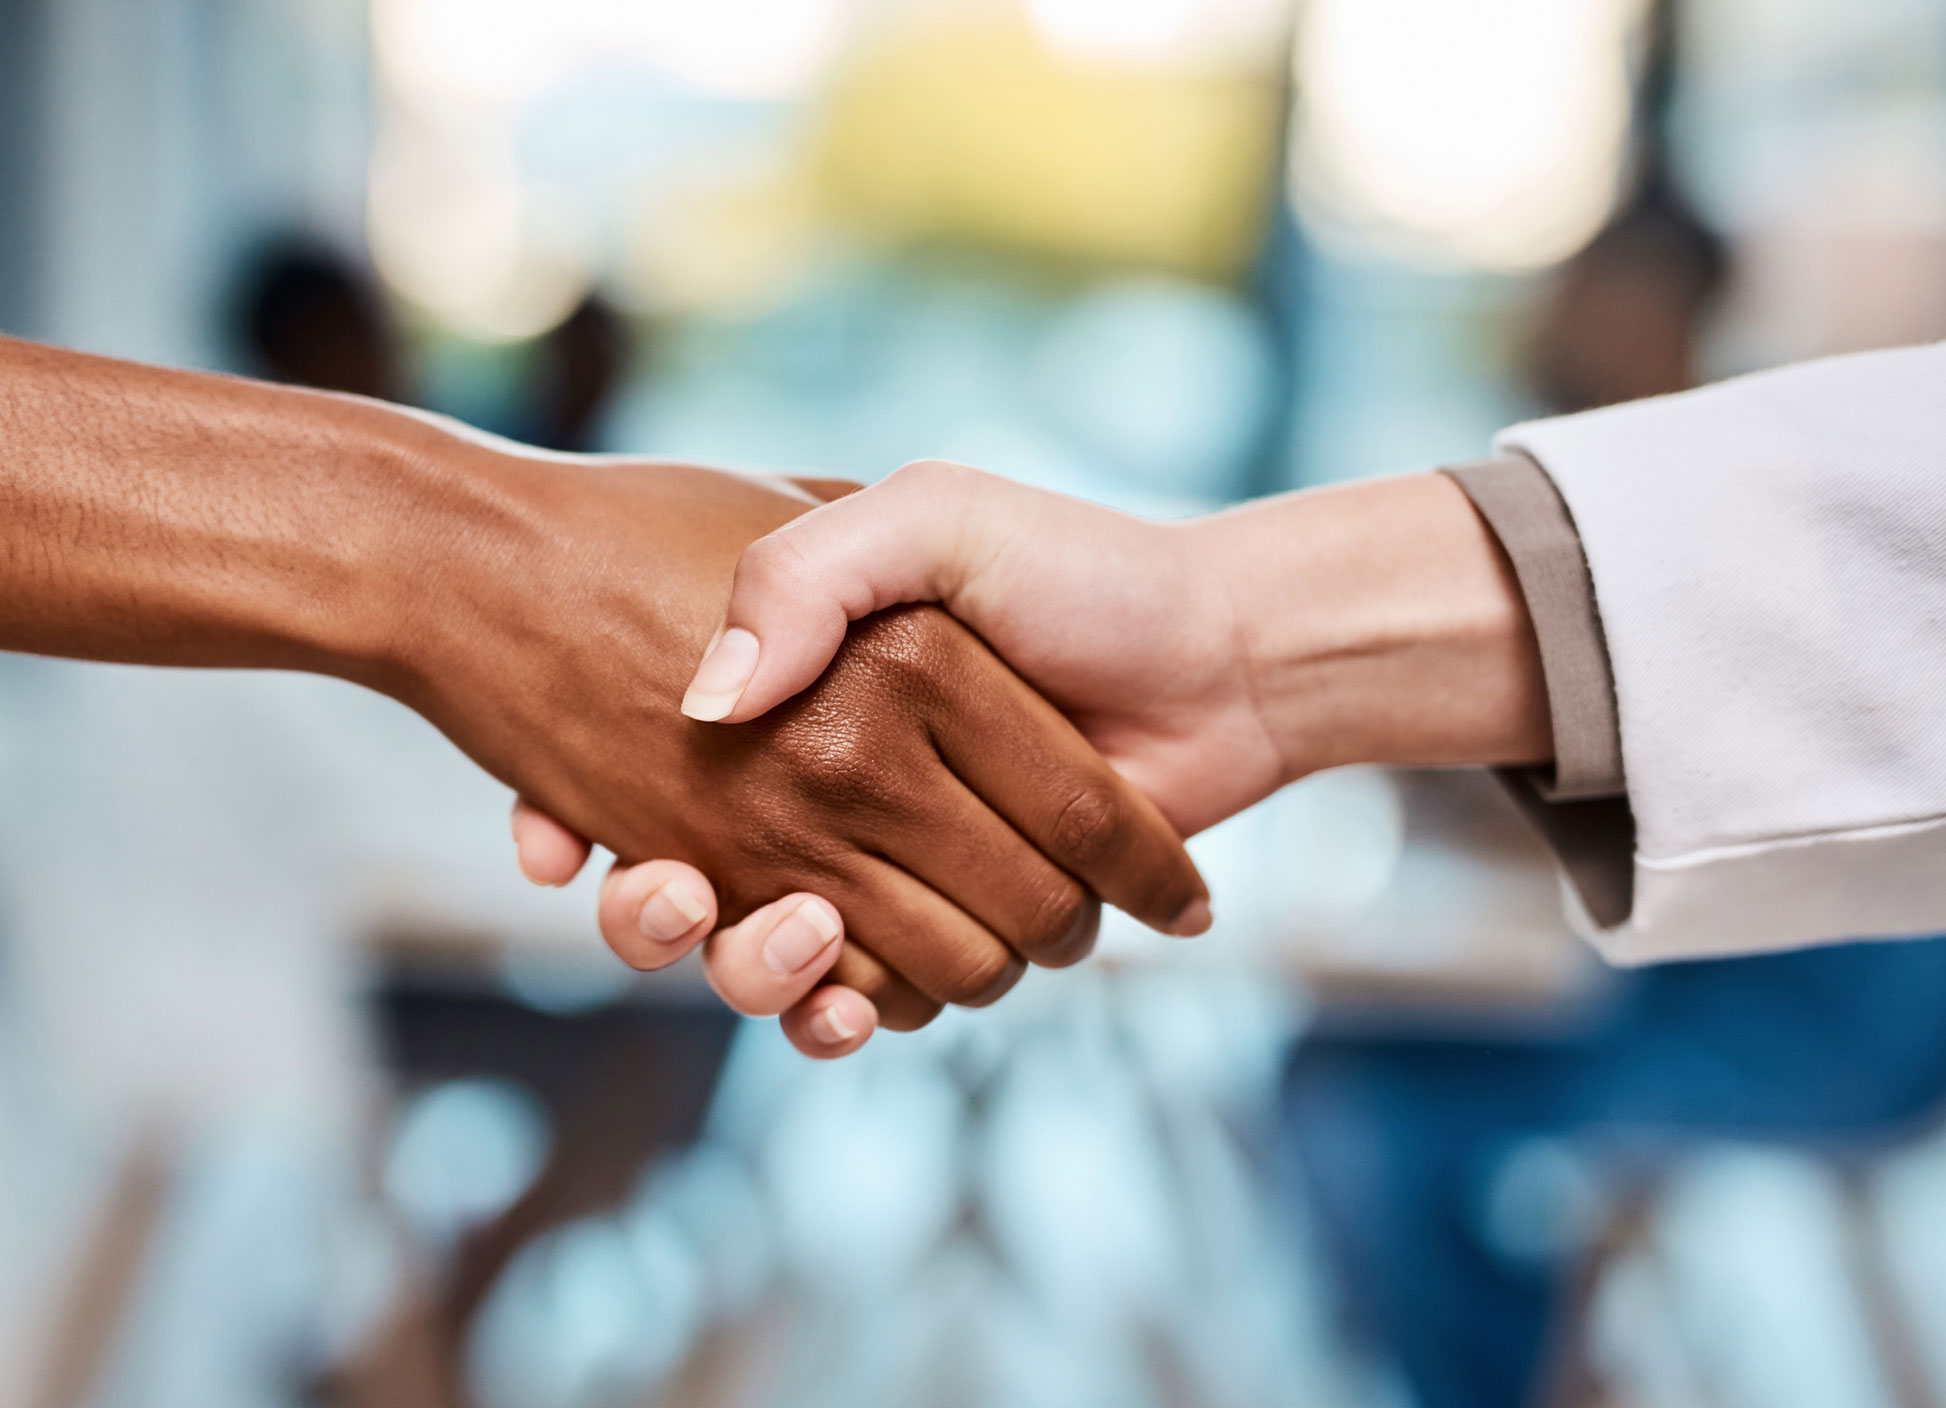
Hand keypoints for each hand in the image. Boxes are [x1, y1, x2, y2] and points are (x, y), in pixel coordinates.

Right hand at [533, 462, 1543, 1056]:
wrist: (1216, 656)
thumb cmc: (1076, 573)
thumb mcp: (928, 520)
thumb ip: (808, 574)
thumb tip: (709, 709)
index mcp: (810, 696)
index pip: (667, 780)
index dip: (604, 821)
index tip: (584, 846)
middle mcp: (832, 784)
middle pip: (707, 893)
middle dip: (677, 919)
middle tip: (678, 894)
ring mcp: (888, 861)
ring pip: (778, 962)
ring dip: (763, 977)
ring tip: (798, 937)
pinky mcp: (950, 924)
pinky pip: (864, 1001)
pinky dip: (840, 1019)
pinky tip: (849, 1004)